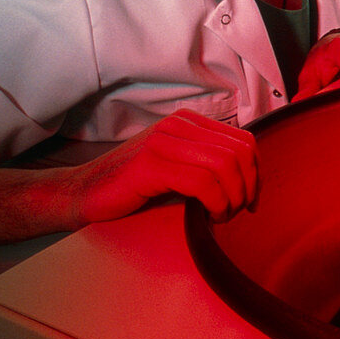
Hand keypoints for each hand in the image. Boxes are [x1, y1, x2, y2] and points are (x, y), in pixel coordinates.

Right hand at [71, 109, 257, 223]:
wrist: (84, 192)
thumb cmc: (132, 185)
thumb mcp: (175, 164)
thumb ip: (204, 161)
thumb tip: (247, 179)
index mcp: (188, 122)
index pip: (243, 141)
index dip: (255, 173)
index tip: (250, 200)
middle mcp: (178, 125)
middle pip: (240, 152)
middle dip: (248, 187)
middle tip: (238, 212)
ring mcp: (164, 142)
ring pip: (225, 165)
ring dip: (233, 197)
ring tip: (222, 215)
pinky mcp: (151, 165)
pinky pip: (202, 182)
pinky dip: (216, 203)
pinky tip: (210, 216)